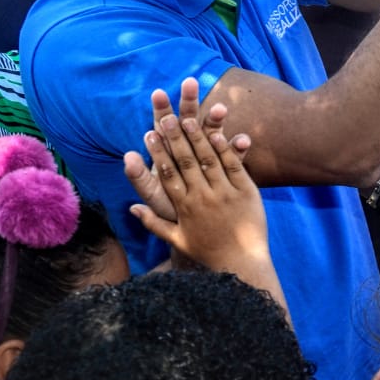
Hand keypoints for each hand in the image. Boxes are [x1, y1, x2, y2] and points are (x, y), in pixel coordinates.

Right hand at [123, 82, 279, 305]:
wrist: (241, 262)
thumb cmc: (207, 251)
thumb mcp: (177, 239)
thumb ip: (154, 223)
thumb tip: (132, 209)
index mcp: (183, 206)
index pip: (167, 174)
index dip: (157, 153)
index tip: (148, 134)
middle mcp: (202, 197)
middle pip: (185, 162)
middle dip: (174, 138)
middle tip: (165, 117)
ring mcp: (225, 193)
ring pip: (208, 160)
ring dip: (197, 138)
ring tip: (188, 118)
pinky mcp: (246, 192)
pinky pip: (234, 166)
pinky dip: (225, 149)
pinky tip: (218, 132)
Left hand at [130, 78, 250, 225]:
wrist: (195, 230)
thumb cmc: (171, 212)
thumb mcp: (154, 196)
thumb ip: (141, 178)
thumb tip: (128, 157)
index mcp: (169, 153)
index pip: (161, 126)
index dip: (160, 110)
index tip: (158, 92)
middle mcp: (190, 150)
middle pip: (189, 122)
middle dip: (189, 103)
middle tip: (190, 82)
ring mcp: (211, 157)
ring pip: (213, 135)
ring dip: (216, 123)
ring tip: (220, 110)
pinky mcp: (230, 169)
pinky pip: (235, 157)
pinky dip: (238, 149)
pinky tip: (243, 140)